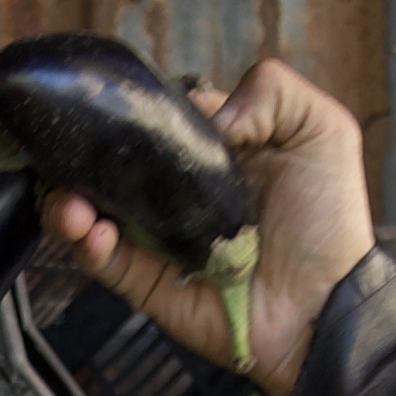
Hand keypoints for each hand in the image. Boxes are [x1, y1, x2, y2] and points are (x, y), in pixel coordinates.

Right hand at [37, 55, 370, 395]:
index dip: (133, 114)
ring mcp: (159, 240)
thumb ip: (272, 91)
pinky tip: (93, 231)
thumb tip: (205, 110)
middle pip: (110, 167)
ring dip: (68, 202)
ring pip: (93, 213)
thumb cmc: (330, 221)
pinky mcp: (149, 285)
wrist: (326, 304)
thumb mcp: (323, 131)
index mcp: (212, 156)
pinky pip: (104, 263)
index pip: (156, 121)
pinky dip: (86, 245)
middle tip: (66, 156)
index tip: (115, 111)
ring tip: (69, 203)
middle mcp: (178, 194)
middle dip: (80, 157)